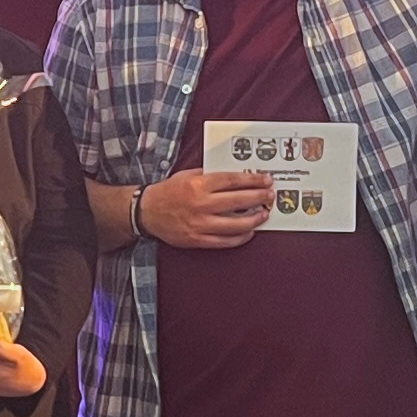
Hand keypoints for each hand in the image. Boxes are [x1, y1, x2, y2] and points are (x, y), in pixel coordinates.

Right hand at [144, 171, 275, 248]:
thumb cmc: (168, 192)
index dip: (253, 180)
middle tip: (270, 196)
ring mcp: (200, 224)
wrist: (147, 212)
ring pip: (236, 224)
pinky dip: (240, 237)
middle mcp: (201, 204)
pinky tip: (249, 232)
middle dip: (259, 197)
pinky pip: (225, 241)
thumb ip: (210, 175)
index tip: (266, 179)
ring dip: (254, 219)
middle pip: (239, 201)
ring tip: (264, 214)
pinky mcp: (198, 239)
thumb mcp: (187, 175)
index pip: (233, 181)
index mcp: (199, 185)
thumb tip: (236, 179)